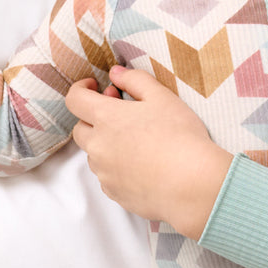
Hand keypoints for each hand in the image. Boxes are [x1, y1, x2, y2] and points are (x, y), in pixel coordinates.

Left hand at [66, 67, 232, 238]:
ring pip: (94, 155)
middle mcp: (98, 147)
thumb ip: (135, 80)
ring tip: (137, 143)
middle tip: (121, 115)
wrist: (193, 184)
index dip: (81, 88)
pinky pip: (107, 177)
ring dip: (106, 145)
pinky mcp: (114, 193)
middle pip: (80, 129)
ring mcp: (104, 173)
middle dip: (93, 119)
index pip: (75, 99)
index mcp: (106, 118)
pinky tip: (142, 166)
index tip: (95, 86)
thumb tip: (115, 73)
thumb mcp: (162, 97)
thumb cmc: (181, 137)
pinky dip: (117, 169)